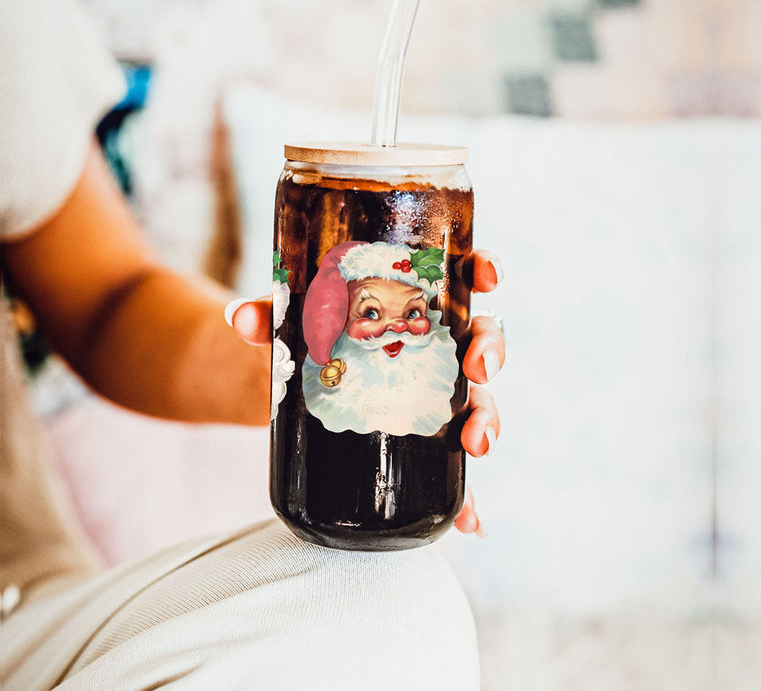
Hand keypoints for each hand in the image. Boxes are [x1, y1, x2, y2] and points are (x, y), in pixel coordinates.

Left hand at [225, 249, 505, 537]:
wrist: (291, 384)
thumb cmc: (304, 337)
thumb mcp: (289, 323)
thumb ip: (269, 316)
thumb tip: (240, 316)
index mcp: (413, 302)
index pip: (460, 278)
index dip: (484, 271)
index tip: (488, 277)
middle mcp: (433, 346)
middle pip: (480, 340)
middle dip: (490, 350)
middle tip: (477, 368)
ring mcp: (432, 393)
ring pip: (478, 400)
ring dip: (488, 419)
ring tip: (475, 444)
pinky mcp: (423, 438)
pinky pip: (453, 466)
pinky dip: (468, 495)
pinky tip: (471, 520)